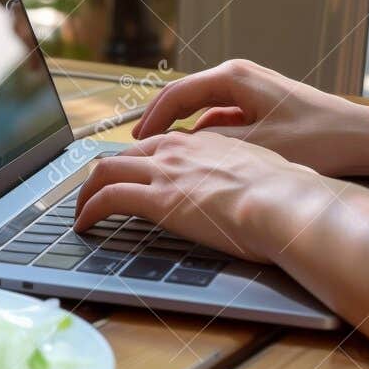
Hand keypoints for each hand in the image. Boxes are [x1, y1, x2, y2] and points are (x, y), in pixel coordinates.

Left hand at [73, 131, 339, 264]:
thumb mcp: (266, 175)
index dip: (138, 161)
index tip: (130, 175)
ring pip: (106, 171)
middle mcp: (179, 150)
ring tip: (80, 211)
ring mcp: (165, 171)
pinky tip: (83, 225)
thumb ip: (249, 178)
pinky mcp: (156, 199)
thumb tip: (258, 193)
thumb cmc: (288, 195)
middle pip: (125, 154)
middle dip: (104, 174)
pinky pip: (107, 199)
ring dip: (87, 192)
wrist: (286, 202)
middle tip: (94, 193)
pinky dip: (89, 210)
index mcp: (206, 142)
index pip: (158, 145)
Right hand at [134, 59, 368, 175]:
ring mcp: (251, 89)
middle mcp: (239, 75)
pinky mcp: (262, 105)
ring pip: (202, 107)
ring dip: (182, 128)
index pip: (176, 94)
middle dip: (160, 121)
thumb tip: (175, 149)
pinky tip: (199, 154)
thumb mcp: (257, 146)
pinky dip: (205, 131)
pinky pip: (222, 115)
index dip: (151, 119)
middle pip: (185, 96)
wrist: (364, 137)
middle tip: (136, 145)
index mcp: (233, 77)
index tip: (133, 141)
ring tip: (161, 152)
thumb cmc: (318, 140)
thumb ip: (212, 144)